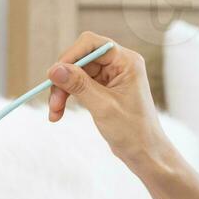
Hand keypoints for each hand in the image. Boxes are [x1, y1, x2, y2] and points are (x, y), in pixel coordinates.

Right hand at [45, 32, 170, 170]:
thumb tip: (54, 69)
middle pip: (80, 59)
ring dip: (62, 91)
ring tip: (55, 113)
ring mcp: (111, 77)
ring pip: (76, 73)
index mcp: (126, 61)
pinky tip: (58, 114)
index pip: (91, 44)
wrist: (145, 154)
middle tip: (53, 103)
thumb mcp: (103, 106)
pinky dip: (67, 97)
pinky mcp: (103, 90)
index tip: (54, 75)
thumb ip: (79, 85)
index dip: (70, 56)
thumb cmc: (133, 131)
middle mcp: (119, 64)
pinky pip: (78, 86)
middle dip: (63, 79)